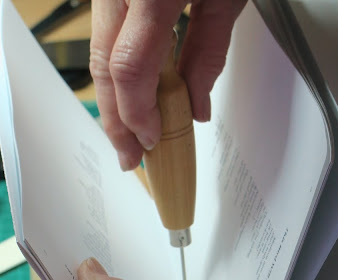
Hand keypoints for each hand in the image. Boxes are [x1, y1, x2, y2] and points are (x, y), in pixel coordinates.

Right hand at [90, 0, 246, 170]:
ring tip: (127, 135)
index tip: (150, 141)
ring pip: (98, 51)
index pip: (130, 67)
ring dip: (112, 98)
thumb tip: (196, 106)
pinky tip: (128, 96)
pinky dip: (115, 69)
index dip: (137, 113)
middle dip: (116, 119)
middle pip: (103, 65)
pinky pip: (105, 34)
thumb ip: (208, 51)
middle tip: (129, 156)